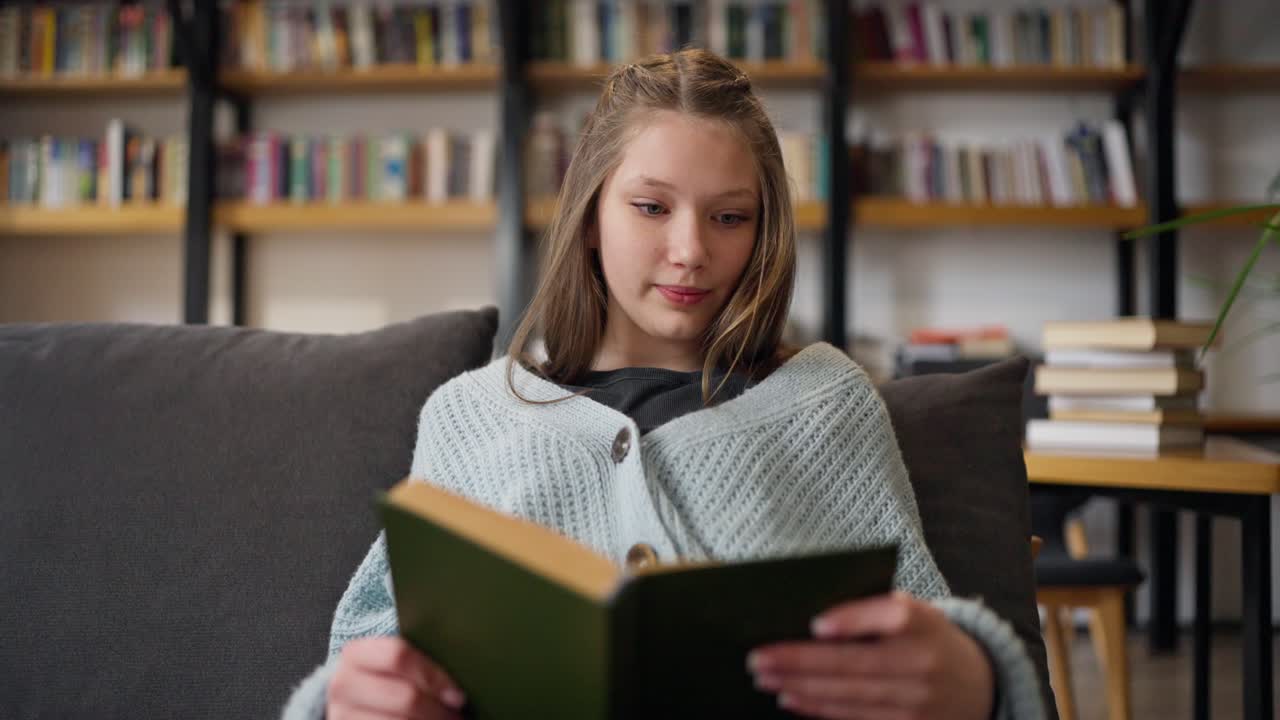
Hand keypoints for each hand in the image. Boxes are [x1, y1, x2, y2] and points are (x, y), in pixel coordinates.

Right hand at [327, 636, 466, 719]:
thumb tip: (464, 665)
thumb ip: (417, 659)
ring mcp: (342, 713)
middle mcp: (343, 684)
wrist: (353, 703)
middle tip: (458, 715)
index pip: (398, 655)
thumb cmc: (386, 679)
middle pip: (405, 697)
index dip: (433, 676)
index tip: (457, 695)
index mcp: (355, 654)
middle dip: (438, 710)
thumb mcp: (393, 663)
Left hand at [747, 591, 994, 719]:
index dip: (851, 621)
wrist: (977, 684)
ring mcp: (917, 700)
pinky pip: (854, 717)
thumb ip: (871, 611)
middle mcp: (922, 661)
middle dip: (800, 662)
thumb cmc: (925, 637)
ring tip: (765, 678)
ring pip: (848, 694)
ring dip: (801, 687)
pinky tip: (791, 698)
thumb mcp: (913, 613)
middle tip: (758, 658)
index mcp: (922, 621)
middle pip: (854, 663)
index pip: (890, 616)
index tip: (815, 624)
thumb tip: (810, 621)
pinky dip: (818, 708)